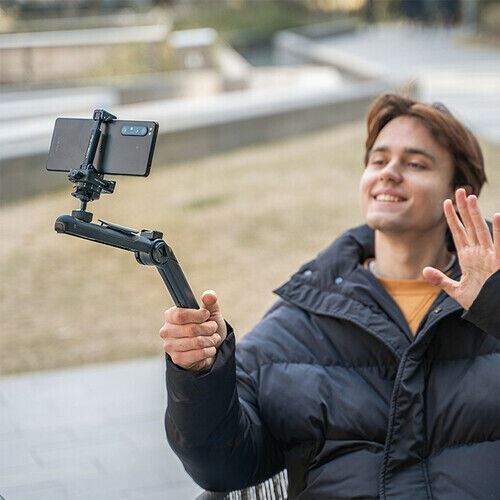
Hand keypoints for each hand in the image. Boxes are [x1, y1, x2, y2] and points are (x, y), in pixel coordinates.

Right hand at [160, 290, 227, 370]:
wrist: (208, 348)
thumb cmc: (206, 327)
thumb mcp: (210, 313)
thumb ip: (210, 302)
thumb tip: (209, 295)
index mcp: (170, 315)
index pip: (180, 315)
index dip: (197, 315)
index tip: (207, 315)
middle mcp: (166, 331)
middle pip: (191, 329)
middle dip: (208, 328)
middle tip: (214, 328)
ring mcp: (170, 346)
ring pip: (196, 342)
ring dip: (210, 340)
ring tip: (214, 338)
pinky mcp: (177, 359)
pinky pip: (197, 354)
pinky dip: (209, 350)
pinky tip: (210, 349)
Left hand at [422, 188, 499, 310]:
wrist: (493, 313)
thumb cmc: (479, 301)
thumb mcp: (456, 291)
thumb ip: (441, 280)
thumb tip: (424, 271)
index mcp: (469, 257)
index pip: (458, 233)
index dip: (451, 218)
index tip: (445, 202)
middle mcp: (479, 253)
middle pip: (469, 226)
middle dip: (463, 209)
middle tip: (458, 190)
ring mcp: (490, 257)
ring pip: (482, 231)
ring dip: (476, 215)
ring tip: (470, 198)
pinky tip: (498, 216)